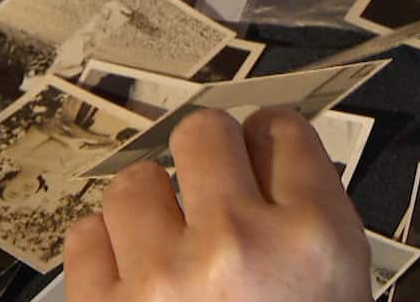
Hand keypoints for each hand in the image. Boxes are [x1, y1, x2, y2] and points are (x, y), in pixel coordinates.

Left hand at [64, 108, 370, 301]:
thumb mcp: (334, 288)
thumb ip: (303, 217)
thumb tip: (257, 154)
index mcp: (313, 241)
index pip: (282, 132)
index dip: (269, 140)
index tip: (261, 152)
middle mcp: (239, 246)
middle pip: (205, 133)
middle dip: (209, 156)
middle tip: (213, 189)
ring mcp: (163, 281)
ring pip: (136, 181)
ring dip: (152, 208)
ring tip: (170, 247)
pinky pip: (85, 236)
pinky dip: (107, 253)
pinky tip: (135, 279)